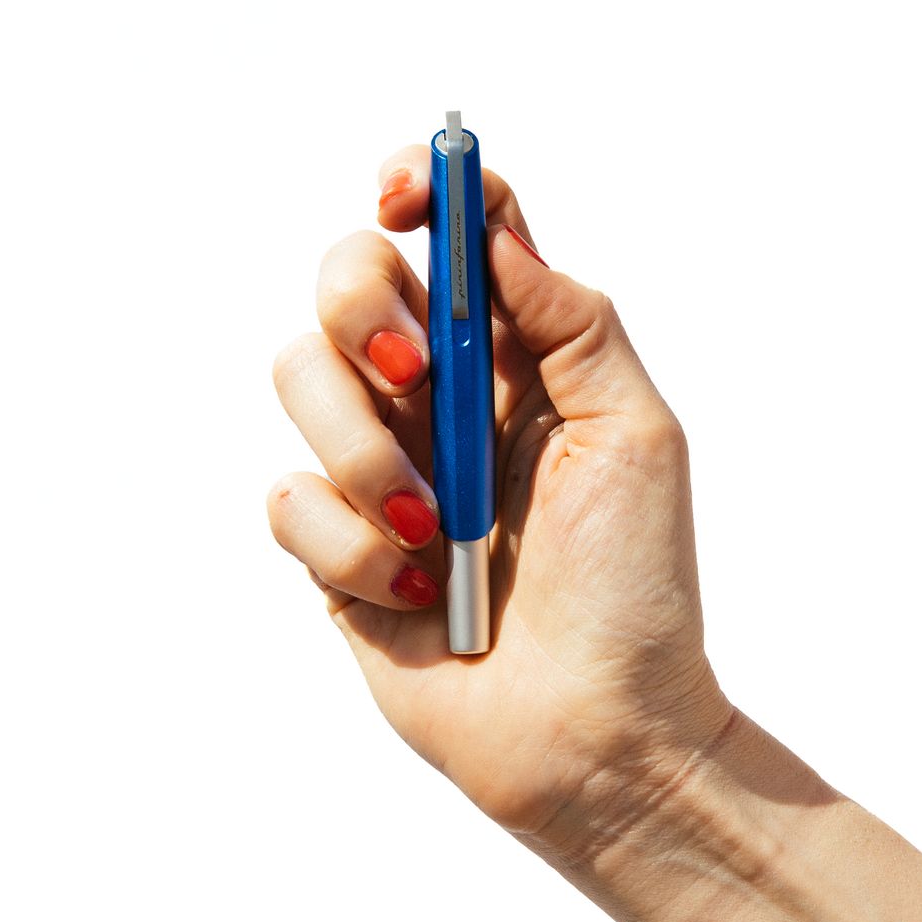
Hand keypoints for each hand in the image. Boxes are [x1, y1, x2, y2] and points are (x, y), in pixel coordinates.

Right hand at [267, 145, 731, 852]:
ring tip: (431, 527)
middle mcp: (437, 398)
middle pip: (348, 280)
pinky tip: (407, 588)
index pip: (458, 238)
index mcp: (514, 362)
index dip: (425, 189)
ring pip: (298, 376)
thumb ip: (572, 324)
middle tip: (408, 366)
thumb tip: (497, 232)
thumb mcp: (634, 437)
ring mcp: (380, 468)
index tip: (405, 193)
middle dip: (359, 308)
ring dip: (361, 447)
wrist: (596, 731)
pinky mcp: (332, 545)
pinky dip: (344, 541)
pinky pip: (287, 498)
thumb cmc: (631, 587)